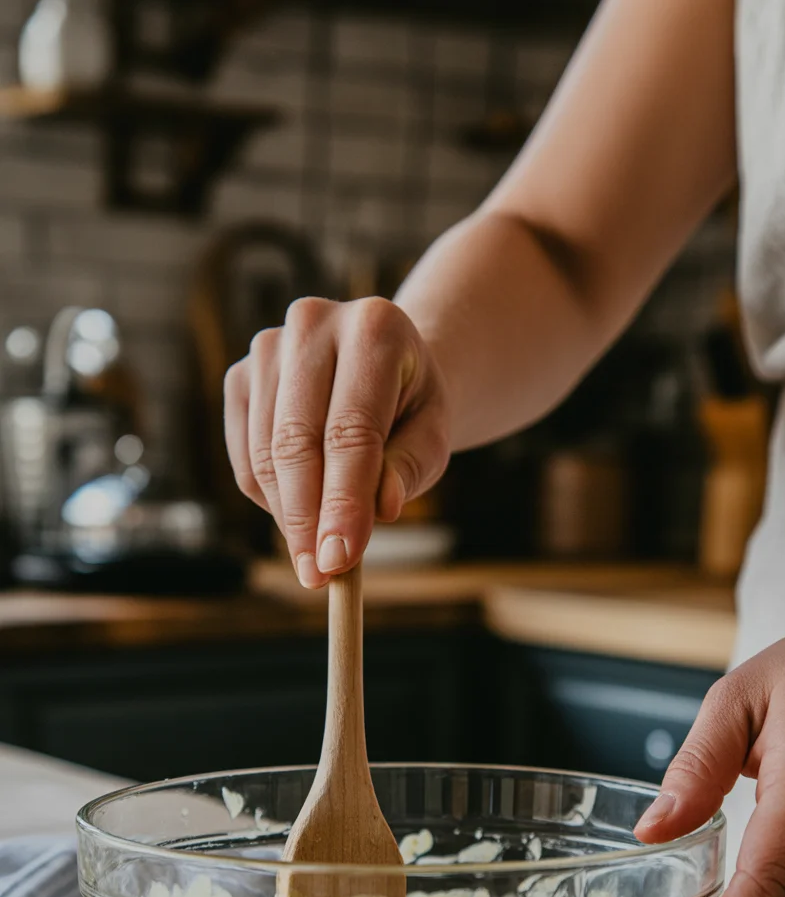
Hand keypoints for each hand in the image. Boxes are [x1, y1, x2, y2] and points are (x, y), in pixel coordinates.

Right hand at [224, 297, 451, 587]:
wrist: (385, 368)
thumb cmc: (413, 409)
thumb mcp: (432, 437)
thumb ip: (410, 469)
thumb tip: (380, 509)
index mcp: (374, 328)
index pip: (352, 430)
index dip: (343, 500)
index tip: (340, 559)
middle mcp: (313, 322)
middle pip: (296, 441)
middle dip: (307, 518)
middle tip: (320, 574)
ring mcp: (268, 347)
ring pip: (265, 454)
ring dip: (289, 515)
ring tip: (318, 551)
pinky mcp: (240, 376)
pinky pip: (244, 458)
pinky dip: (270, 498)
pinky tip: (302, 512)